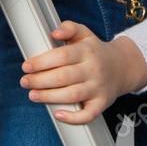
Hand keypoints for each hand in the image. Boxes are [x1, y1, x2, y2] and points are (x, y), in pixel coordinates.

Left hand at [19, 20, 146, 124]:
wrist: (122, 67)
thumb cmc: (95, 51)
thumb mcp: (85, 34)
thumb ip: (69, 28)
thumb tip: (54, 32)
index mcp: (87, 51)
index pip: (62, 56)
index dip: (42, 62)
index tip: (26, 65)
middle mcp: (94, 69)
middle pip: (64, 77)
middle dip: (40, 80)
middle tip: (25, 81)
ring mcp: (98, 88)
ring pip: (72, 95)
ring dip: (49, 97)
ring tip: (33, 95)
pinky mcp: (101, 104)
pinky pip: (88, 114)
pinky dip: (73, 118)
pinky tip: (58, 114)